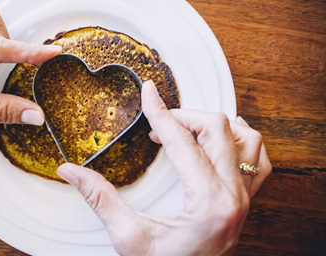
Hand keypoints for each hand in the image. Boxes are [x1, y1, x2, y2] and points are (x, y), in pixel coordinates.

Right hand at [57, 80, 271, 254]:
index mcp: (207, 201)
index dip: (160, 112)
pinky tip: (219, 141)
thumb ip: (99, 199)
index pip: (181, 141)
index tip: (148, 92)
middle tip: (159, 119)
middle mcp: (234, 194)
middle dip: (184, 115)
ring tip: (187, 126)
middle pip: (218, 129)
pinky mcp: (247, 200)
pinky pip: (258, 159)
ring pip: (247, 138)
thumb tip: (70, 171)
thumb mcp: (128, 236)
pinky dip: (241, 140)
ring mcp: (245, 197)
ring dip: (215, 124)